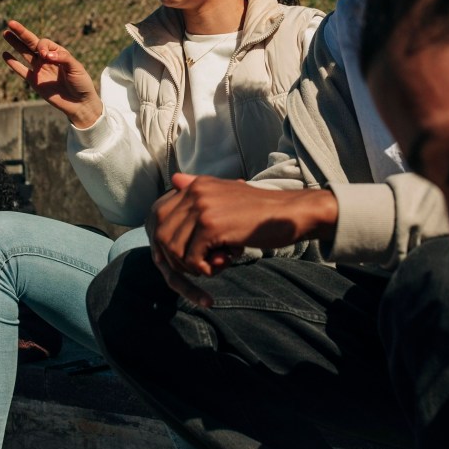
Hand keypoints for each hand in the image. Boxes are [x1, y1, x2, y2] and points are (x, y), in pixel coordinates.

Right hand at [2, 19, 101, 127]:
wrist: (80, 103)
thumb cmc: (81, 83)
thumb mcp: (76, 68)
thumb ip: (62, 59)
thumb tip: (46, 55)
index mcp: (58, 53)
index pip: (44, 43)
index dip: (42, 47)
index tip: (47, 57)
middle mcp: (47, 59)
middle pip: (31, 43)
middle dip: (22, 33)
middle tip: (11, 23)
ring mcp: (40, 69)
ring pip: (24, 54)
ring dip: (15, 43)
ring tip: (5, 33)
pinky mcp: (35, 81)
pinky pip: (22, 71)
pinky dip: (13, 64)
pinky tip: (5, 55)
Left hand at [148, 173, 338, 303]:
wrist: (289, 213)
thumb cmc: (260, 210)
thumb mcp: (226, 193)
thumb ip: (199, 189)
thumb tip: (175, 179)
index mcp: (195, 185)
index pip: (160, 215)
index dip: (168, 240)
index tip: (187, 253)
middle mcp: (194, 192)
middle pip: (161, 234)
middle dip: (175, 256)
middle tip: (201, 263)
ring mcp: (202, 208)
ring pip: (173, 249)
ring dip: (191, 265)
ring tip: (215, 263)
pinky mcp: (212, 226)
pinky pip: (192, 259)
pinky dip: (204, 269)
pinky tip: (225, 263)